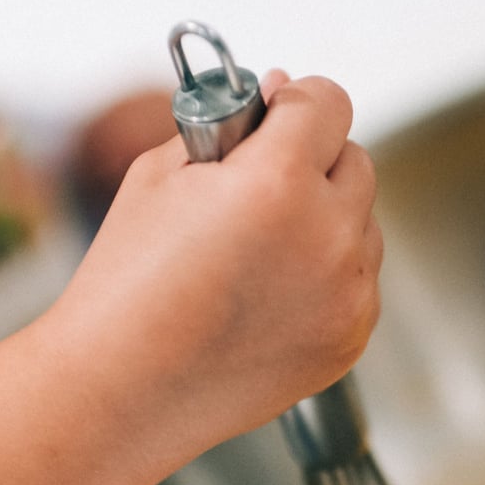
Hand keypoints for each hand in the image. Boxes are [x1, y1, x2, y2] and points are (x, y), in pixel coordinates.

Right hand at [45, 72, 381, 456]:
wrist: (120, 389)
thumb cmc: (126, 283)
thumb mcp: (160, 175)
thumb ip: (229, 125)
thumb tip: (278, 94)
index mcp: (278, 181)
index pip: (328, 102)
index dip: (298, 101)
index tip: (278, 113)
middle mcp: (328, 236)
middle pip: (355, 162)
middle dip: (314, 162)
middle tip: (259, 185)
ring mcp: (348, 294)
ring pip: (363, 225)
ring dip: (327, 221)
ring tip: (259, 252)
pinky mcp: (351, 338)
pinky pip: (360, 281)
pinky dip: (329, 277)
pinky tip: (271, 294)